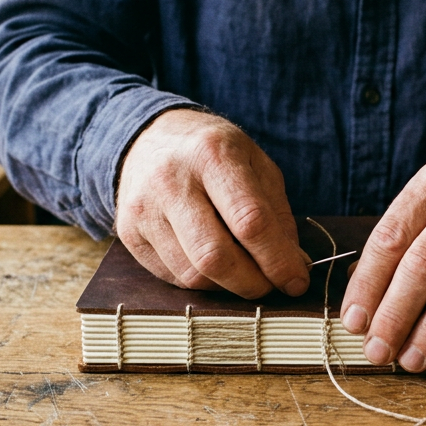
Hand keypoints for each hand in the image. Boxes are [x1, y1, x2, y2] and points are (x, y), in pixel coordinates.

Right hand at [116, 109, 311, 298]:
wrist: (148, 138)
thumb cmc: (212, 153)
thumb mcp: (254, 164)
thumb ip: (277, 214)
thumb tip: (294, 266)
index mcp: (213, 154)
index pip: (250, 221)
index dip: (278, 260)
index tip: (297, 282)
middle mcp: (171, 180)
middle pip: (215, 256)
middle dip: (252, 283)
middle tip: (271, 286)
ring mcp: (144, 208)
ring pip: (192, 275)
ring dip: (228, 286)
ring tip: (244, 273)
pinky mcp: (129, 232)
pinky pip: (172, 277)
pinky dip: (201, 281)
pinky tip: (212, 264)